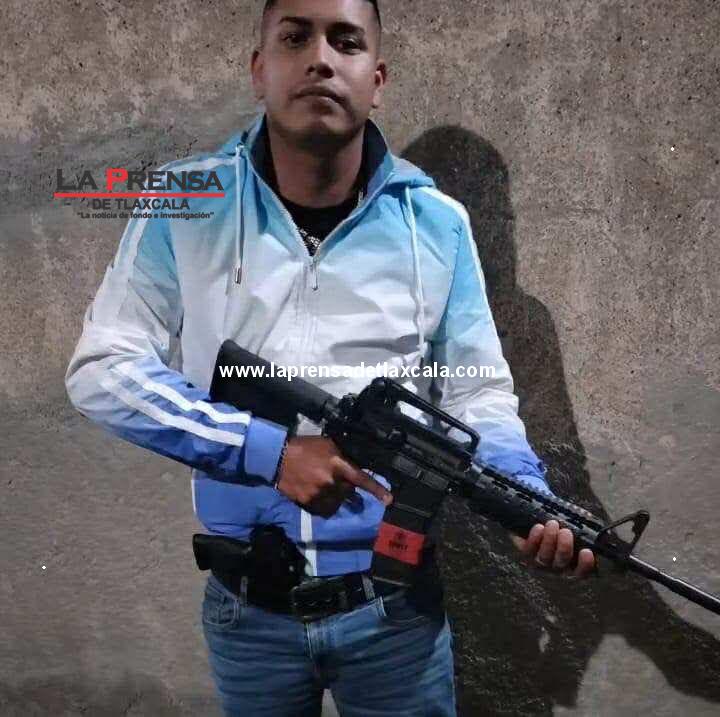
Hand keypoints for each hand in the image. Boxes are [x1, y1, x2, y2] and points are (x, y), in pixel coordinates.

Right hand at [275, 436, 392, 517]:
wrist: (279, 458)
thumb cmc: (305, 448)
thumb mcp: (328, 445)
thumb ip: (343, 456)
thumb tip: (356, 465)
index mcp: (338, 464)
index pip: (361, 479)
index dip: (376, 490)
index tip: (389, 500)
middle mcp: (331, 481)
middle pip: (349, 492)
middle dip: (346, 487)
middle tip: (335, 480)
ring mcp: (320, 493)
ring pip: (337, 502)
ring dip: (336, 497)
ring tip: (325, 487)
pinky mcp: (309, 502)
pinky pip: (324, 509)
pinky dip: (324, 504)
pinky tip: (318, 495)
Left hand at [510, 520, 596, 578]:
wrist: (533, 529)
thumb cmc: (559, 532)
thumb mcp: (573, 532)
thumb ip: (582, 532)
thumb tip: (594, 526)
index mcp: (572, 567)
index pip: (582, 571)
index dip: (585, 564)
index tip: (587, 551)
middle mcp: (557, 569)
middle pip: (562, 562)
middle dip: (565, 547)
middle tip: (566, 531)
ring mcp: (540, 564)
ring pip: (545, 557)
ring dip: (549, 539)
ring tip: (552, 524)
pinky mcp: (526, 556)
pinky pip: (529, 551)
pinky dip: (534, 538)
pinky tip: (539, 527)